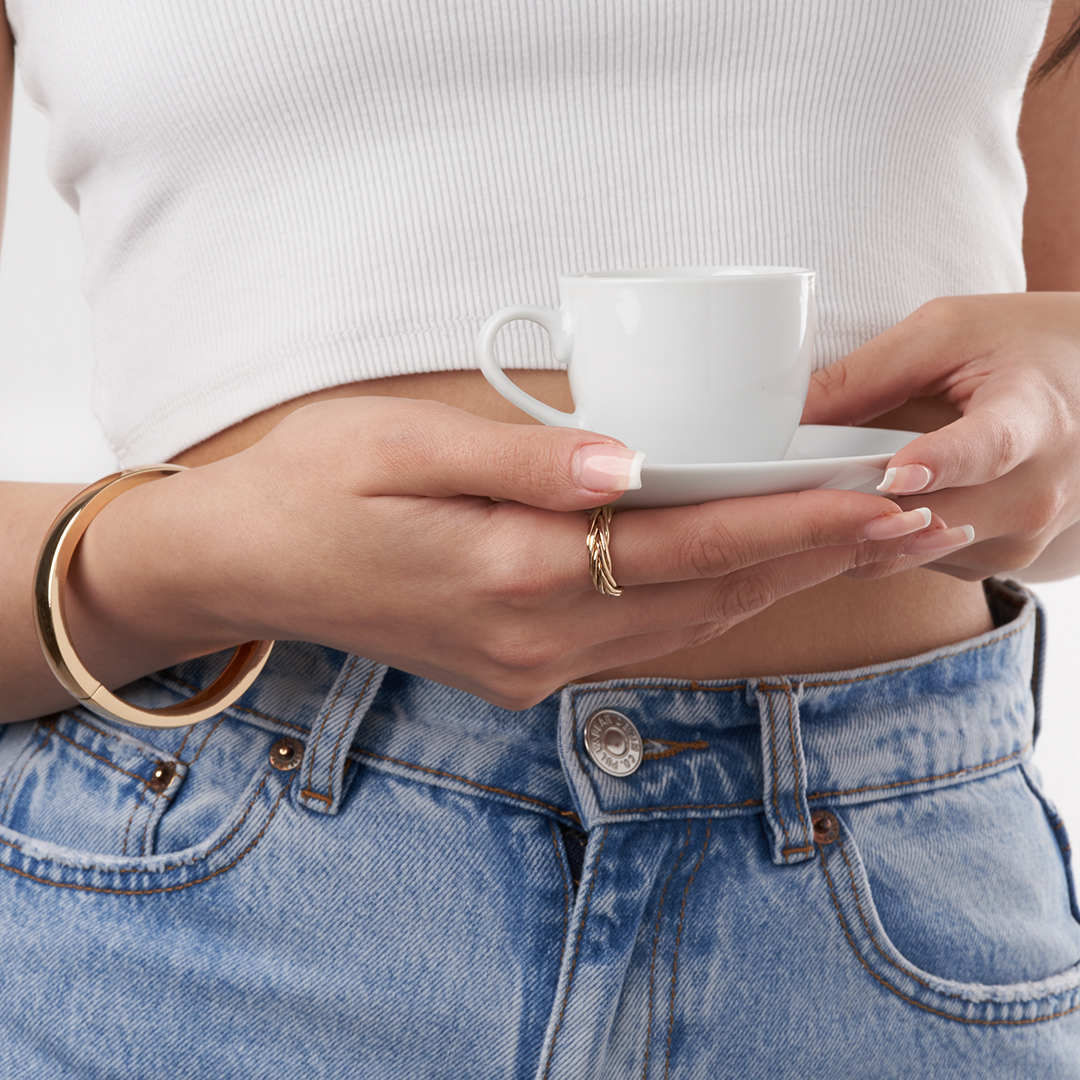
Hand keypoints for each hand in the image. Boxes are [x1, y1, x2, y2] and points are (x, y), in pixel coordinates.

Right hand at [85, 395, 967, 708]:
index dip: (788, 521)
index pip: (685, 545)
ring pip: (681, 628)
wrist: (245, 566)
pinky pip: (639, 639)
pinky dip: (706, 603)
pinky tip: (743, 570)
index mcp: (507, 573)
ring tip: (849, 542)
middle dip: (809, 556)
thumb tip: (630, 461)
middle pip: (703, 597)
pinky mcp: (517, 672)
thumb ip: (519, 459)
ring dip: (770, 583)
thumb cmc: (311, 487)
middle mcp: (532, 640)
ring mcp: (526, 669)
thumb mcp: (398, 446)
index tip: (875, 497)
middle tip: (903, 516)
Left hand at [803, 292, 1079, 580]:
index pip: (988, 449)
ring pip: (913, 549)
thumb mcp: (944, 333)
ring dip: (862, 524)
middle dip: (855, 503)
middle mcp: (1038, 493)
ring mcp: (1023, 539)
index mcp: (1033, 420)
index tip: (896, 474)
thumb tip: (781, 421)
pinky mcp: (1001, 563)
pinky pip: (921, 559)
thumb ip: (863, 377)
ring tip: (828, 481)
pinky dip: (886, 534)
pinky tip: (870, 500)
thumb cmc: (1018, 347)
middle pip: (929, 517)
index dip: (939, 464)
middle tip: (791, 481)